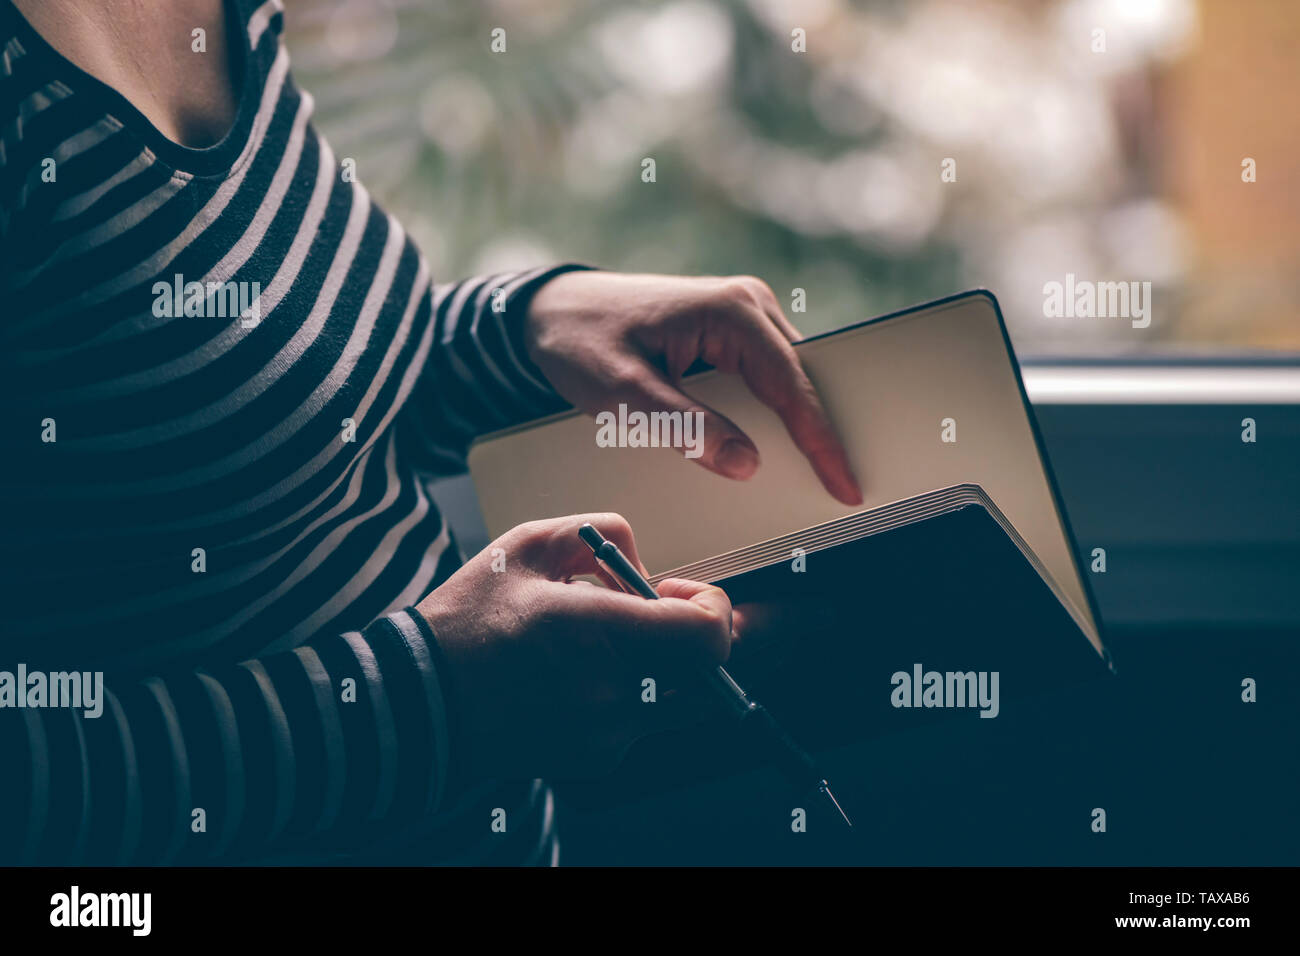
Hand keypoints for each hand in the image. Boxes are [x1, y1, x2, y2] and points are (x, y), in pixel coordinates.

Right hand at [416, 513, 733, 781]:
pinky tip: (580, 675)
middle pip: (705, 671)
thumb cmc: (468, 621)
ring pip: (677, 696)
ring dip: (662, 663)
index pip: (704, 636)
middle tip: (657, 610)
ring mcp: (605, 733)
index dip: (714, 607)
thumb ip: (597, 532)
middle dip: (692, 633)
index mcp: (593, 632)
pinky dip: (631, 692)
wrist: (421, 703)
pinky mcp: (595, 757)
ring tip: (606, 641)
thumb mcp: (525, 545)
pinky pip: (642, 719)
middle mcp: (609, 691)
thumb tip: (640, 563)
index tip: (683, 590)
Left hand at [524, 271, 862, 504]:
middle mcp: (746, 305)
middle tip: (838, 490)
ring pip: (787, 381)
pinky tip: (773, 447)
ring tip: (815, 474)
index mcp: (730, 311)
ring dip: (797, 425)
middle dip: (819, 434)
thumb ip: (685, 428)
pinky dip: (772, 413)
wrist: (551, 310)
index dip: (821, 440)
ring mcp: (743, 315)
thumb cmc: (580, 340)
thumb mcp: (624, 394)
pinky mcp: (732, 332)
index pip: (791, 384)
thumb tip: (746, 462)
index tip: (843, 483)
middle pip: (800, 381)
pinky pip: (766, 377)